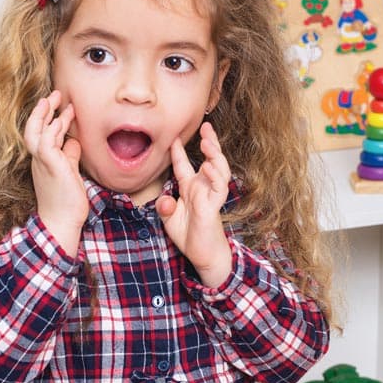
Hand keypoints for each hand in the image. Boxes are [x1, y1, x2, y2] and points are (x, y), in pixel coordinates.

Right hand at [24, 90, 86, 256]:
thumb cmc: (65, 202)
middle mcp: (39, 160)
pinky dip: (53, 129)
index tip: (59, 105)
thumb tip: (73, 141)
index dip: (48, 118)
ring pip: (36, 131)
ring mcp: (42, 162)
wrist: (61, 222)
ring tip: (56, 99)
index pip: (41, 134)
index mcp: (43, 161)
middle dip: (43, 110)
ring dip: (46, 114)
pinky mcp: (50, 166)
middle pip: (33, 128)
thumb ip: (70, 156)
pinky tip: (62, 120)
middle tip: (54, 94)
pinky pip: (47, 142)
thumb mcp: (69, 172)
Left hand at [157, 122, 231, 286]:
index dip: (179, 151)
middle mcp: (202, 188)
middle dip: (209, 142)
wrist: (202, 256)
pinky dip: (214, 176)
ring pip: (218, 170)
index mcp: (190, 188)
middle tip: (206, 126)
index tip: (173, 136)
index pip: (184, 166)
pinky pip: (218, 188)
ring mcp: (210, 196)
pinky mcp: (213, 207)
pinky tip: (209, 166)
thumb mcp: (170, 220)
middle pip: (209, 160)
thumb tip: (164, 200)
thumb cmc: (189, 236)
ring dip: (214, 155)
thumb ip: (165, 208)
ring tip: (208, 141)